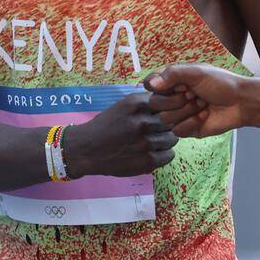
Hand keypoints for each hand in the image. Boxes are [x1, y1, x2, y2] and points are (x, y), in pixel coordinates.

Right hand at [62, 90, 198, 177]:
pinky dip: (163, 154)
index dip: (169, 108)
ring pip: (173, 138)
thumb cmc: (107, 125)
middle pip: (172, 121)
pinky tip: (151, 152)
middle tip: (156, 130)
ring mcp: (145, 142)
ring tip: (151, 141)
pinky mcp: (147, 161)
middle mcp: (142, 121)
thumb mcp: (124, 105)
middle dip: (167, 125)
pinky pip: (169, 155)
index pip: (169, 101)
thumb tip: (173, 99)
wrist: (86, 149)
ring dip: (165, 140)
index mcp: (137, 104)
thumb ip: (147, 101)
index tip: (164, 113)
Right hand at [145, 64, 248, 137]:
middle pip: (154, 104)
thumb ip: (172, 74)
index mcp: (172, 81)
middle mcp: (172, 97)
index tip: (180, 84)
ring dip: (187, 110)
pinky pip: (177, 131)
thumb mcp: (197, 72)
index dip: (160, 87)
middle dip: (177, 99)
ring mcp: (178, 114)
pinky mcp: (186, 129)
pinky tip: (205, 115)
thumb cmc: (221, 83)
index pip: (149, 84)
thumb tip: (150, 84)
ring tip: (203, 103)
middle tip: (194, 94)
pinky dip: (192, 122)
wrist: (240, 102)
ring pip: (165, 119)